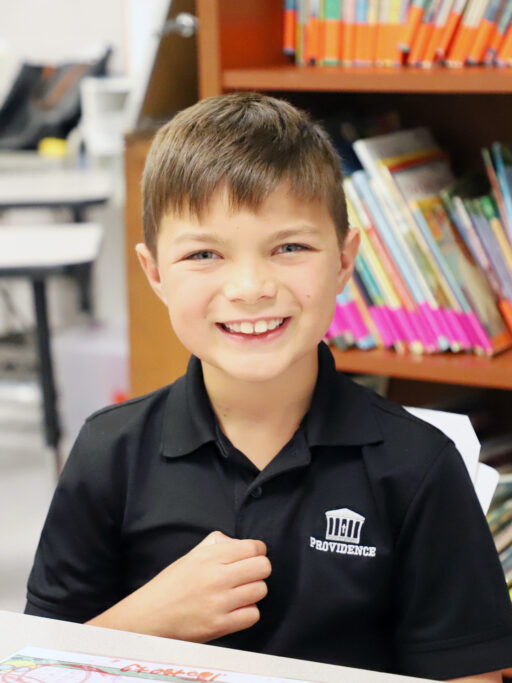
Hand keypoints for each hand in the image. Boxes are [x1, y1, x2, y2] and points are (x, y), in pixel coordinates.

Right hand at [87, 531, 270, 641]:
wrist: (150, 616)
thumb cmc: (171, 584)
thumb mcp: (191, 555)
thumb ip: (216, 543)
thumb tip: (238, 542)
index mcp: (210, 556)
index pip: (253, 548)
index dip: (258, 551)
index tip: (254, 556)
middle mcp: (217, 577)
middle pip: (263, 567)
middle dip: (259, 570)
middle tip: (249, 574)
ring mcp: (219, 602)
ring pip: (260, 590)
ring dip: (253, 591)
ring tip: (240, 593)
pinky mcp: (220, 625)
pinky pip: (253, 615)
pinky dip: (248, 612)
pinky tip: (236, 609)